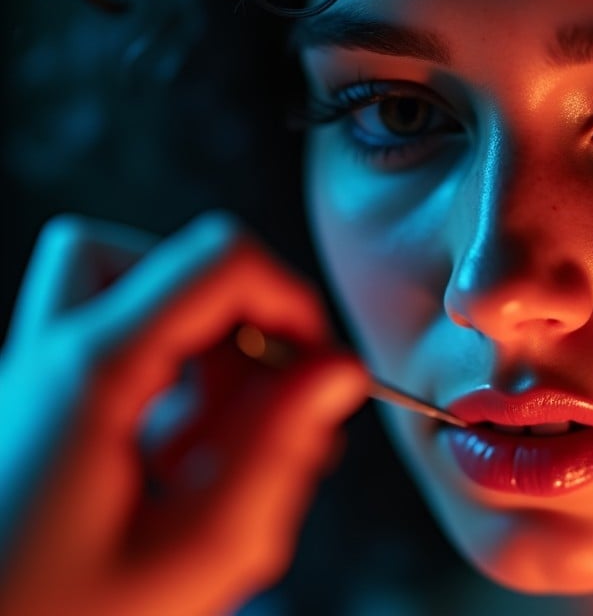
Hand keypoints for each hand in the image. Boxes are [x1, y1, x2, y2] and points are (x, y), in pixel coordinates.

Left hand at [0, 212, 368, 615]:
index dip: (292, 303)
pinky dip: (164, 392)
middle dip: (236, 329)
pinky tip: (169, 472)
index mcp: (87, 373)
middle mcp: (46, 356)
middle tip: (258, 412)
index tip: (319, 370)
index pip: (219, 263)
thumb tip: (335, 373)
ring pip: (136, 301)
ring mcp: (30, 381)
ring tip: (204, 459)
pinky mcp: (35, 411)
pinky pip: (114, 355)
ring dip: (200, 364)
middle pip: (166, 264)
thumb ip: (277, 454)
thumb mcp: (192, 555)